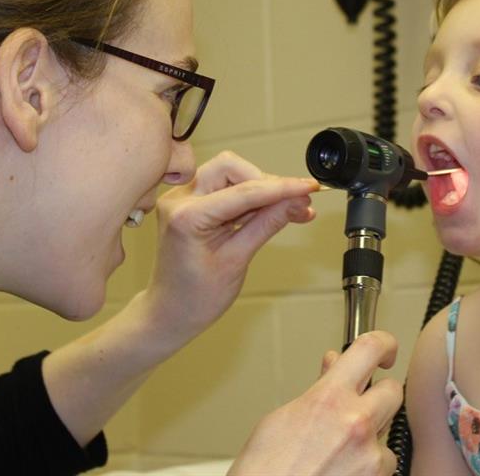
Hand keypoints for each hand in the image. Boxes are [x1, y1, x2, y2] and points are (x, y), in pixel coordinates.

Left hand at [144, 150, 318, 342]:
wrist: (170, 312)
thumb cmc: (195, 296)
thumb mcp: (238, 260)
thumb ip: (267, 224)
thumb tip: (296, 202)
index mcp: (187, 216)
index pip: (243, 191)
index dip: (281, 188)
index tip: (308, 188)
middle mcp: (180, 200)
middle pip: (230, 167)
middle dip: (266, 182)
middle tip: (295, 202)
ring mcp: (182, 199)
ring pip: (229, 173)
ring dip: (261, 189)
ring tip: (289, 211)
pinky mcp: (190, 202)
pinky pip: (224, 187)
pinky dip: (250, 198)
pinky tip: (271, 211)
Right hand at [230, 331, 402, 475]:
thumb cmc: (263, 472)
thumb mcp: (282, 419)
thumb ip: (318, 389)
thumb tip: (335, 366)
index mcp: (329, 399)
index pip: (370, 349)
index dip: (383, 343)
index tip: (385, 350)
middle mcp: (356, 424)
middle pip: (392, 392)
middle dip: (378, 395)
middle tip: (360, 405)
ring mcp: (370, 458)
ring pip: (387, 436)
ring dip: (371, 440)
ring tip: (338, 454)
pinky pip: (385, 467)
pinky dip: (368, 469)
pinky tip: (341, 471)